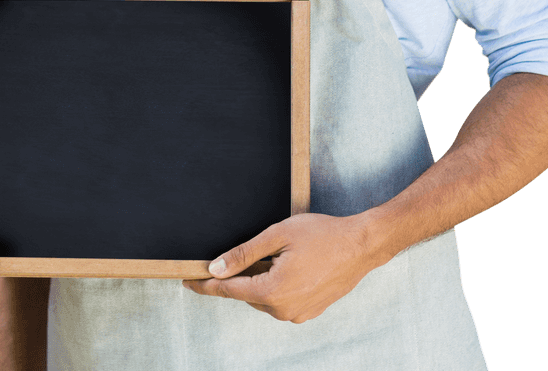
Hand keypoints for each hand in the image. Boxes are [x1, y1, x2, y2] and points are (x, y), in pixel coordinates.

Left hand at [183, 213, 377, 322]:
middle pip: (246, 293)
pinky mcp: (309, 311)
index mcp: (273, 291)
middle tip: (237, 254)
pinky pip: (280, 301)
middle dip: (237, 276)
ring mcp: (298, 314)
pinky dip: (274, 286)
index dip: (205, 285)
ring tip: (274, 254)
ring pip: (263, 297)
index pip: (228, 291)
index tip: (187, 281)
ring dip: (258, 279)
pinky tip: (285, 265)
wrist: (361, 245)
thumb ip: (243, 254)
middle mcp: (284, 309)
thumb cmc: (321, 234)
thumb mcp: (276, 236)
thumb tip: (216, 269)